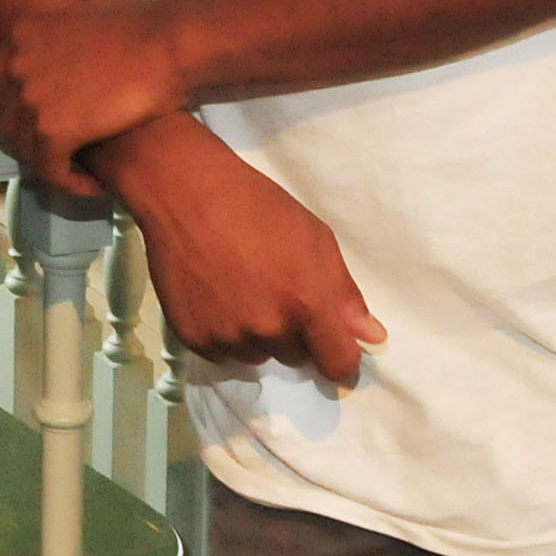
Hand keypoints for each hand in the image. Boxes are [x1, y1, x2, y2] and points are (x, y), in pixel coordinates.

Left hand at [0, 0, 184, 184]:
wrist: (165, 45)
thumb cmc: (145, 24)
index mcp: (21, 33)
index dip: (15, 109)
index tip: (45, 123)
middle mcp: (14, 63)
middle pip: (3, 119)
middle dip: (29, 142)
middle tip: (63, 155)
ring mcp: (29, 97)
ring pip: (25, 149)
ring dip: (51, 167)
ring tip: (81, 172)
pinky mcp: (52, 130)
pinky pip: (49, 170)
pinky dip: (70, 183)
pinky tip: (95, 185)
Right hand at [97, 118, 381, 385]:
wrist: (184, 191)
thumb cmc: (258, 207)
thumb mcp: (315, 238)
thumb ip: (344, 294)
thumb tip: (371, 337)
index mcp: (305, 304)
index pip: (338, 364)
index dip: (341, 359)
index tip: (334, 348)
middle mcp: (268, 329)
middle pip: (296, 357)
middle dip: (293, 332)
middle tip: (273, 290)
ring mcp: (228, 336)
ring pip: (258, 355)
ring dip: (257, 336)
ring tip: (241, 291)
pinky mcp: (193, 338)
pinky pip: (222, 354)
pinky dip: (224, 333)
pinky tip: (216, 296)